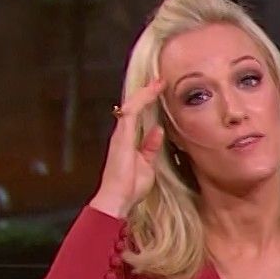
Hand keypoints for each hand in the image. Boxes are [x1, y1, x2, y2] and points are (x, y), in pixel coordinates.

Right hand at [89, 78, 166, 218]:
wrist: (118, 198)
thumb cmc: (130, 186)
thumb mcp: (148, 165)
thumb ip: (151, 147)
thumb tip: (158, 131)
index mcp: (129, 140)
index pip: (139, 116)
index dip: (149, 103)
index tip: (161, 92)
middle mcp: (123, 134)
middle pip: (134, 107)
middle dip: (146, 93)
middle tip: (160, 81)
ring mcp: (121, 134)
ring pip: (131, 106)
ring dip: (144, 93)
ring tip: (157, 82)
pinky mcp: (121, 136)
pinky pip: (130, 113)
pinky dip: (141, 101)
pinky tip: (150, 92)